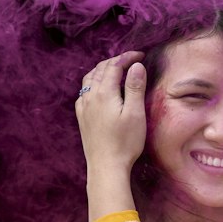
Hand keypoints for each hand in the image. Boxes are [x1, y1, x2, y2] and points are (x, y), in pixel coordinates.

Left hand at [75, 51, 146, 175]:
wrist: (106, 166)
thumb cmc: (125, 142)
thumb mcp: (135, 113)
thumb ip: (135, 87)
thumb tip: (136, 65)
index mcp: (104, 92)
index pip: (114, 66)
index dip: (127, 57)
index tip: (141, 55)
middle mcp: (90, 96)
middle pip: (100, 69)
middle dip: (116, 61)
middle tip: (131, 60)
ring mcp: (83, 106)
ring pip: (90, 78)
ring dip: (103, 69)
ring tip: (116, 69)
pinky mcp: (81, 117)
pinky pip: (84, 92)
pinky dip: (93, 82)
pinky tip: (99, 89)